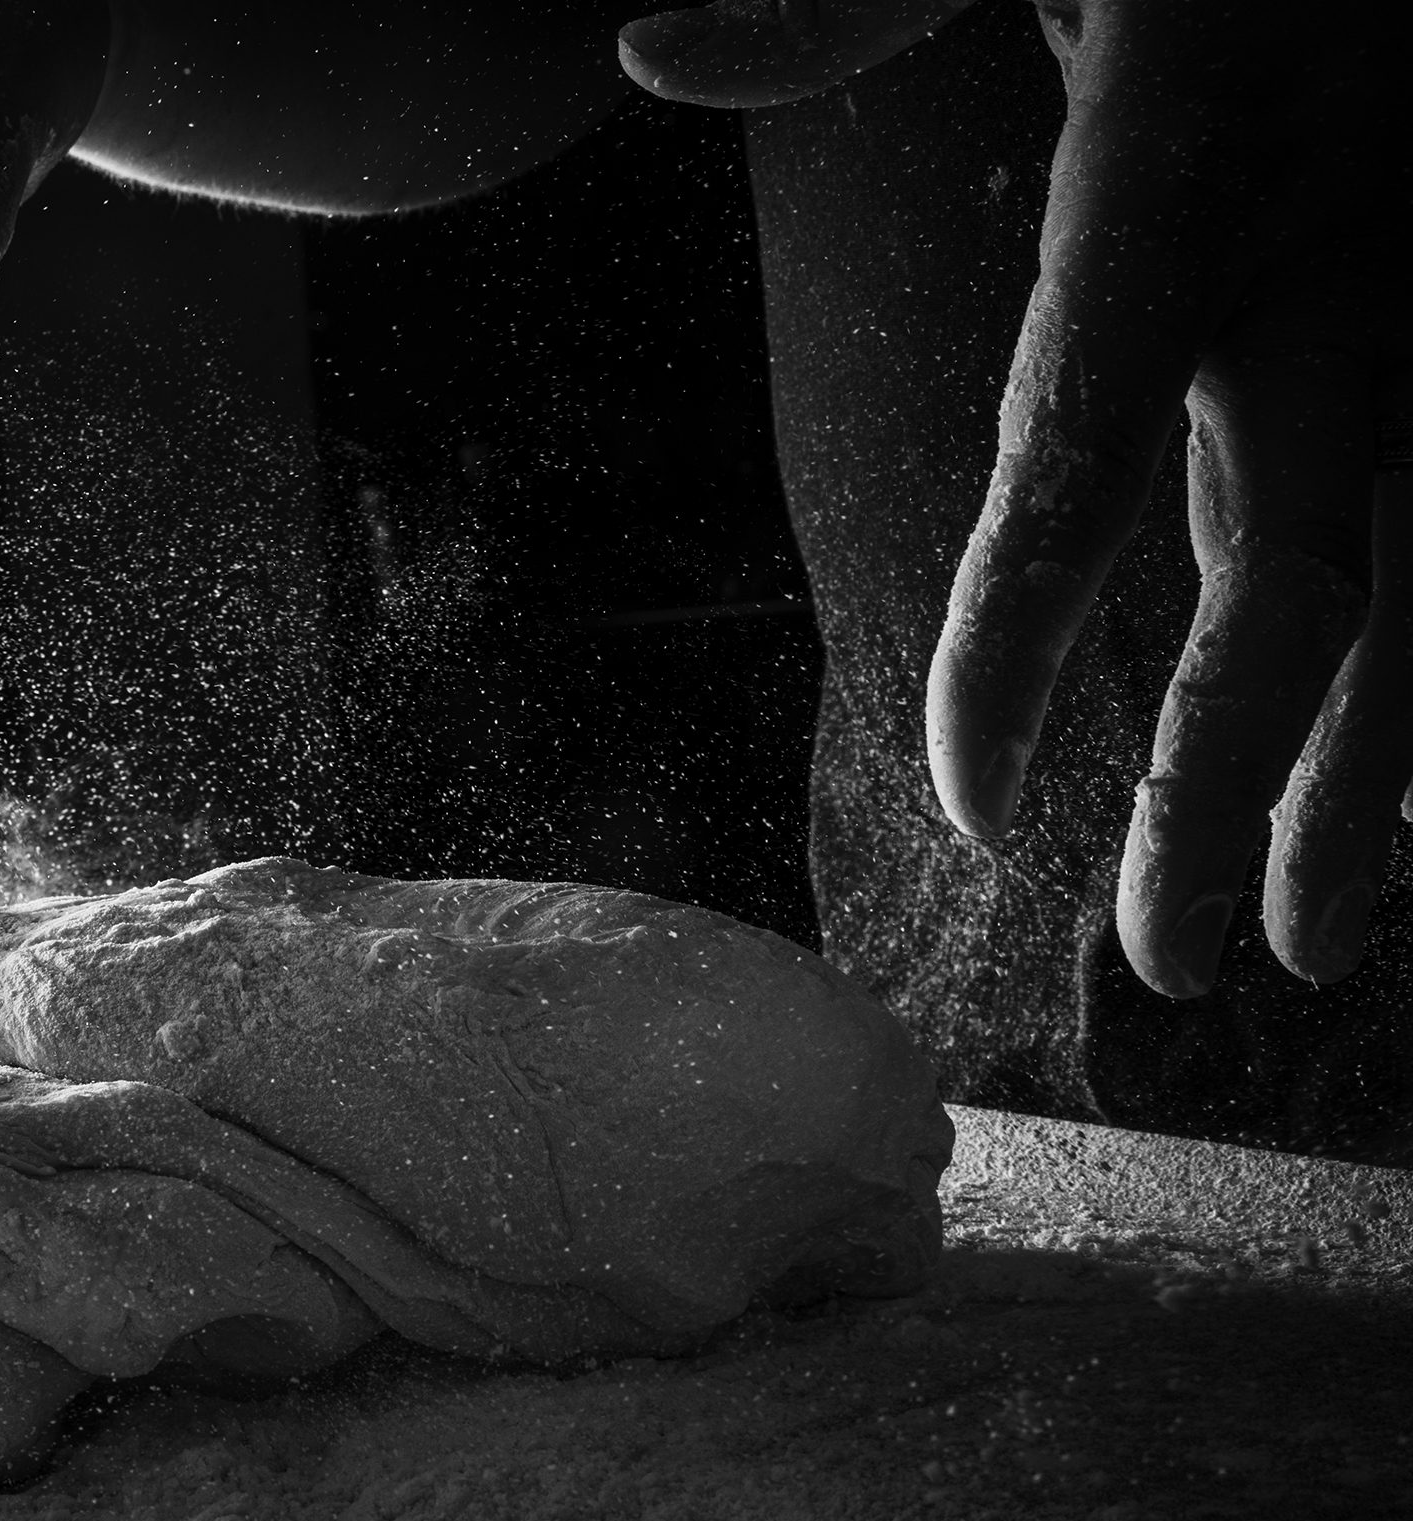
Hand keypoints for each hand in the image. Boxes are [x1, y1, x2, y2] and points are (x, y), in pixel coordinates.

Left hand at [624, 0, 1412, 994]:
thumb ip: (845, 3)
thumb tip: (644, 51)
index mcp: (1180, 193)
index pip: (1067, 464)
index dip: (1013, 647)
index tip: (966, 801)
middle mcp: (1326, 280)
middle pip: (1289, 591)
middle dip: (1233, 795)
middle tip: (1173, 965)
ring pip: (1412, 592)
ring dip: (1364, 783)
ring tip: (1313, 946)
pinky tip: (1400, 794)